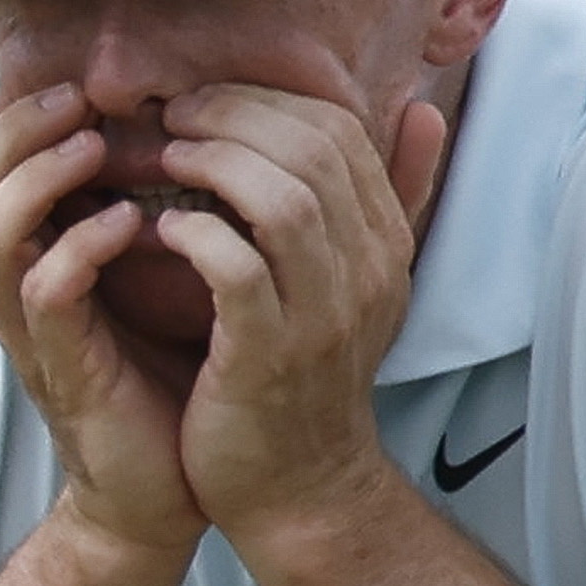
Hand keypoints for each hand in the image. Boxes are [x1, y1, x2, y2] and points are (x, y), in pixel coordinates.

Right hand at [0, 82, 200, 555]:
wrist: (172, 491)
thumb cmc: (173, 376)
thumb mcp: (166, 277)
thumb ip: (163, 208)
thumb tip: (205, 129)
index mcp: (36, 260)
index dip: (26, 117)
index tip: (88, 86)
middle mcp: (17, 291)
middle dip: (18, 132)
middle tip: (81, 100)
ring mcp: (33, 333)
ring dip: (38, 179)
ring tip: (96, 146)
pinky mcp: (64, 371)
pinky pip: (44, 295)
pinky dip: (78, 249)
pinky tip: (130, 223)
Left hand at [147, 82, 451, 539]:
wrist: (300, 488)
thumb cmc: (309, 374)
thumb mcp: (362, 280)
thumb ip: (392, 195)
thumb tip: (422, 107)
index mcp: (387, 243)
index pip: (341, 130)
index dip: (268, 97)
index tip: (207, 101)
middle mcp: (368, 273)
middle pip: (313, 151)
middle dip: (233, 115)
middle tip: (174, 115)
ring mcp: (324, 317)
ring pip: (283, 201)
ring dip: (213, 163)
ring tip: (164, 157)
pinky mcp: (270, 357)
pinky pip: (238, 270)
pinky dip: (196, 235)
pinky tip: (163, 228)